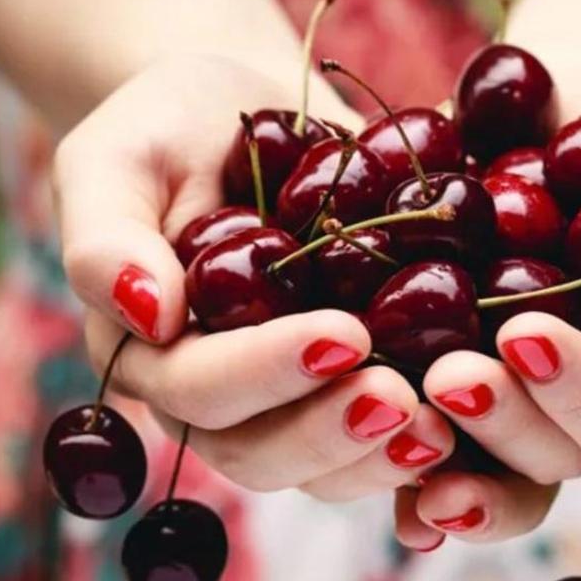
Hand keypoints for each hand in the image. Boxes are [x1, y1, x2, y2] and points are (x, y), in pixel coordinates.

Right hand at [60, 54, 454, 499]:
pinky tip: (473, 422)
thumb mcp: (117, 155)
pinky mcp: (346, 393)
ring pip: (322, 469)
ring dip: (381, 456)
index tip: (342, 334)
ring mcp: (282, 405)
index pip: (198, 389)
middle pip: (259, 452)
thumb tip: (151, 313)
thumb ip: (107, 235)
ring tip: (445, 423)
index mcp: (150, 353)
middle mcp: (213, 399)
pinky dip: (420, 447)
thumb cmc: (167, 126)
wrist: (245, 112)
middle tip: (403, 396)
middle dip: (331, 432)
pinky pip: (377, 447)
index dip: (266, 372)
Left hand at [396, 46, 580, 548]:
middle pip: (558, 460)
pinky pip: (420, 441)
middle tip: (451, 378)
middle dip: (506, 425)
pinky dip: (393, 464)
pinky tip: (358, 451)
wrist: (578, 93)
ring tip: (392, 404)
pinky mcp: (443, 375)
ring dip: (445, 454)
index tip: (528, 335)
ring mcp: (517, 403)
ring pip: (488, 467)